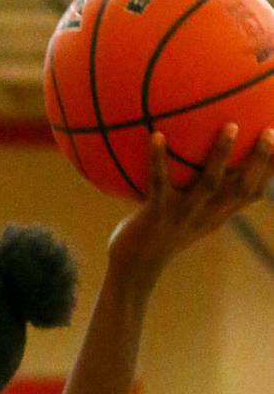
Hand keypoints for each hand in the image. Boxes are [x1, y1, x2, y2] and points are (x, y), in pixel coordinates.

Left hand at [109, 125, 273, 275]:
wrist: (133, 266)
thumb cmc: (158, 236)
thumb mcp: (187, 219)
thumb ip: (200, 196)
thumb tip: (205, 162)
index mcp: (215, 215)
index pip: (251, 193)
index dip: (269, 171)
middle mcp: (204, 215)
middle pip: (240, 188)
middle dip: (258, 161)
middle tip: (268, 132)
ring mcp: (182, 214)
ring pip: (209, 184)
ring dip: (221, 155)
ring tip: (231, 127)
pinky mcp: (156, 213)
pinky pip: (159, 181)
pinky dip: (157, 158)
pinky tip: (156, 135)